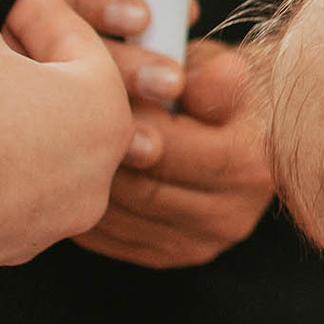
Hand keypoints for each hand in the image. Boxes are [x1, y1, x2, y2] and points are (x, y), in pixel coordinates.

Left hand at [72, 39, 274, 268]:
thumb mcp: (226, 69)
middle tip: (71, 123)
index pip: (172, 153)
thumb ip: (208, 78)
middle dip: (102, 156)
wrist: (253, 131)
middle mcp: (231, 216)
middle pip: (142, 190)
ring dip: (90, 183)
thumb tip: (180, 86)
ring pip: (123, 217)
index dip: (129, 127)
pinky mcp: (173, 254)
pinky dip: (89, 208)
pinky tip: (75, 177)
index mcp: (250, 166)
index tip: (99, 100)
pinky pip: (115, 237)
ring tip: (71, 145)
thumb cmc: (230, 89)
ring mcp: (202, 242)